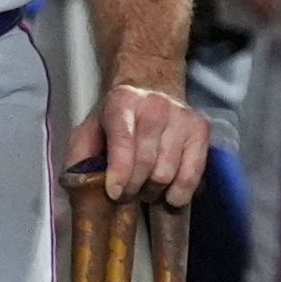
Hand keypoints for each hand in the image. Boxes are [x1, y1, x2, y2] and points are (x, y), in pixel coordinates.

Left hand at [67, 72, 210, 206]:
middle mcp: (156, 105)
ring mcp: (182, 117)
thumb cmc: (119, 117)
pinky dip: (179, 192)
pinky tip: (168, 192)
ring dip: (153, 190)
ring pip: (168, 174)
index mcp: (123, 101)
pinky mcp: (201, 129)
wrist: (150, 88)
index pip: (124, 142)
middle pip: (147, 165)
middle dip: (133, 188)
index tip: (115, 192)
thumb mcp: (90, 130)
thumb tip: (79, 186)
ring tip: (145, 187)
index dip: (120, 173)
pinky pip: (192, 175)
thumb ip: (79, 156)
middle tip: (126, 193)